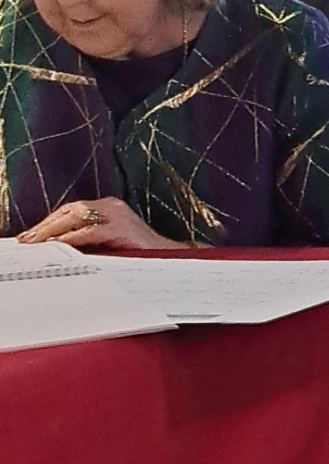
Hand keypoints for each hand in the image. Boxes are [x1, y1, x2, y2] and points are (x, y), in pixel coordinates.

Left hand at [17, 197, 179, 251]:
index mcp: (109, 206)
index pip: (72, 209)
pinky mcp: (121, 228)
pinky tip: (58, 245)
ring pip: (76, 216)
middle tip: (27, 240)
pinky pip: (89, 231)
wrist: (167, 257)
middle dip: (46, 224)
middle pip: (70, 209)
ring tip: (36, 242)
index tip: (31, 236)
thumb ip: (87, 239)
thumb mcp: (108, 242)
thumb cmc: (138, 253)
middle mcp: (112, 205)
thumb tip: (56, 247)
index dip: (49, 221)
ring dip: (52, 230)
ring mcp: (117, 214)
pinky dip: (71, 238)